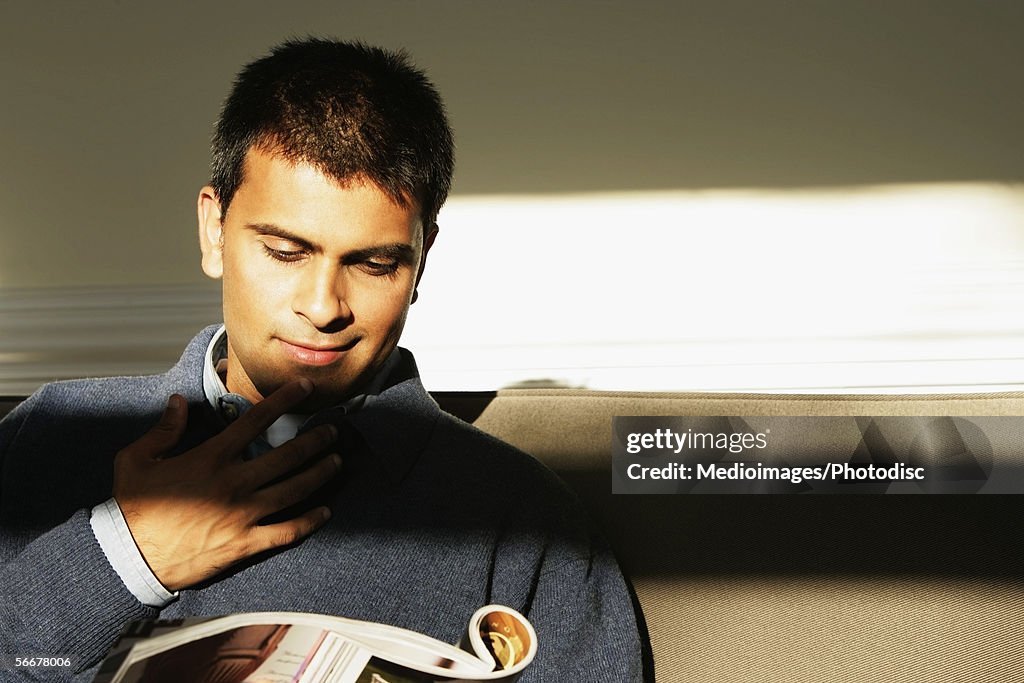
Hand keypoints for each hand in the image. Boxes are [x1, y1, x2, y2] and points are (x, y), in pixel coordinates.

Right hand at [113, 379, 340, 590]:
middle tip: (333, 431)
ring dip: (319, 474)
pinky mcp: (245, 543)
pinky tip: (325, 512)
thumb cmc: (132, 507)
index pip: (255, 421)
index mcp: (210, 458)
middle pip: (286, 456)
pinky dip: (309, 522)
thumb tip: (179, 400)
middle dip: (315, 440)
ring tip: (336, 462)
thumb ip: (163, 429)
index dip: (283, 400)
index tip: (304, 388)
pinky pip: (286, 531)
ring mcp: (242, 514)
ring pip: (293, 490)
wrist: (129, 557)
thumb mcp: (136, 459)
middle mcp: (232, 483)